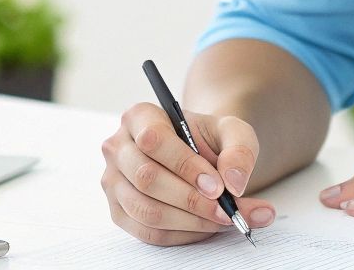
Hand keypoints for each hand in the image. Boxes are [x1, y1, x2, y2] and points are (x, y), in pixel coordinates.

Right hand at [100, 102, 278, 245]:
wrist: (198, 156)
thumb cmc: (209, 141)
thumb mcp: (232, 132)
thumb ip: (239, 150)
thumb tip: (234, 183)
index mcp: (139, 117)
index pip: (153, 139)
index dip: (185, 166)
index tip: (217, 186)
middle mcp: (118, 147)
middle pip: (146, 178)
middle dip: (191, 200)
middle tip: (225, 212)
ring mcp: (113, 181)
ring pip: (146, 211)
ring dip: (189, 222)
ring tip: (222, 221)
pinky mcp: (119, 211)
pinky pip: (148, 233)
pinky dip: (182, 236)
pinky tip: (205, 227)